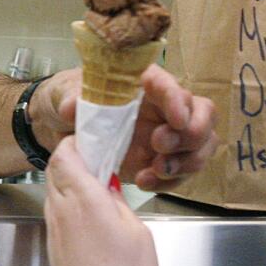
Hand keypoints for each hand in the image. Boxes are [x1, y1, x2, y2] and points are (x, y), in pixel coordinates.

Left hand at [32, 65, 217, 190]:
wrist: (62, 127)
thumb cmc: (69, 98)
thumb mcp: (66, 93)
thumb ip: (72, 98)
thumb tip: (72, 107)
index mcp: (143, 82)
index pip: (171, 85)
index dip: (178, 100)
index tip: (176, 119)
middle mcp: (163, 106)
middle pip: (202, 113)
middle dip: (190, 134)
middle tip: (159, 147)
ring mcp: (168, 134)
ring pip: (202, 144)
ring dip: (186, 161)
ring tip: (156, 171)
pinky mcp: (163, 160)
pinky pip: (184, 172)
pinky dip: (171, 182)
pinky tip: (145, 183)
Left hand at [45, 136, 158, 265]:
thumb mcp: (137, 232)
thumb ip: (119, 201)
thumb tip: (109, 186)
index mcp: (82, 198)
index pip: (65, 153)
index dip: (77, 139)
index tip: (97, 134)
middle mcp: (60, 208)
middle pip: (55, 167)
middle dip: (75, 156)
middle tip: (103, 156)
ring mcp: (54, 228)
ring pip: (54, 188)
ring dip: (73, 179)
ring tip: (102, 183)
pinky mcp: (54, 246)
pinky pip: (58, 210)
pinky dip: (72, 201)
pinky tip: (95, 212)